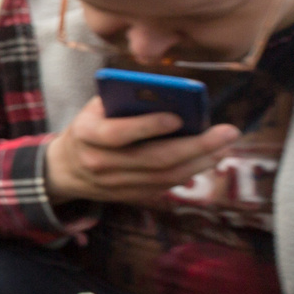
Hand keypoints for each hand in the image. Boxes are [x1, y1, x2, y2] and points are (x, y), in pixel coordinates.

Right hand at [42, 99, 239, 207]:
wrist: (65, 169)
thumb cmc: (89, 127)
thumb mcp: (96, 108)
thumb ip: (124, 101)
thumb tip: (170, 96)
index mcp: (86, 135)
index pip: (117, 134)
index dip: (148, 126)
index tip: (178, 117)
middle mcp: (99, 163)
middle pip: (153, 159)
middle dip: (196, 146)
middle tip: (228, 133)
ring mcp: (114, 185)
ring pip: (165, 176)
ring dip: (200, 162)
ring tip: (225, 146)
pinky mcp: (129, 197)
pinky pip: (165, 186)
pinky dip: (190, 172)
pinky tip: (208, 159)